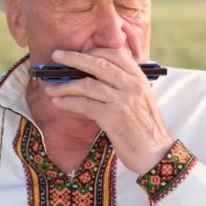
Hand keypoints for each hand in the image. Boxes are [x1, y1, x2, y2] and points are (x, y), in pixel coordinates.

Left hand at [45, 48, 173, 174]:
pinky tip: (58, 102)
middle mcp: (132, 85)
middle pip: (98, 64)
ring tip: (50, 87)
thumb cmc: (145, 129)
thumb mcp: (141, 99)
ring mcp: (123, 100)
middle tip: (57, 56)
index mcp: (140, 78)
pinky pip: (84, 104)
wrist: (155, 155)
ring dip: (65, 85)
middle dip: (74, 58)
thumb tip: (95, 75)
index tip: (77, 52)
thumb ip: (125, 85)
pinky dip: (68, 102)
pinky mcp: (113, 117)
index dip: (94, 51)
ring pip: (88, 84)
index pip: (116, 54)